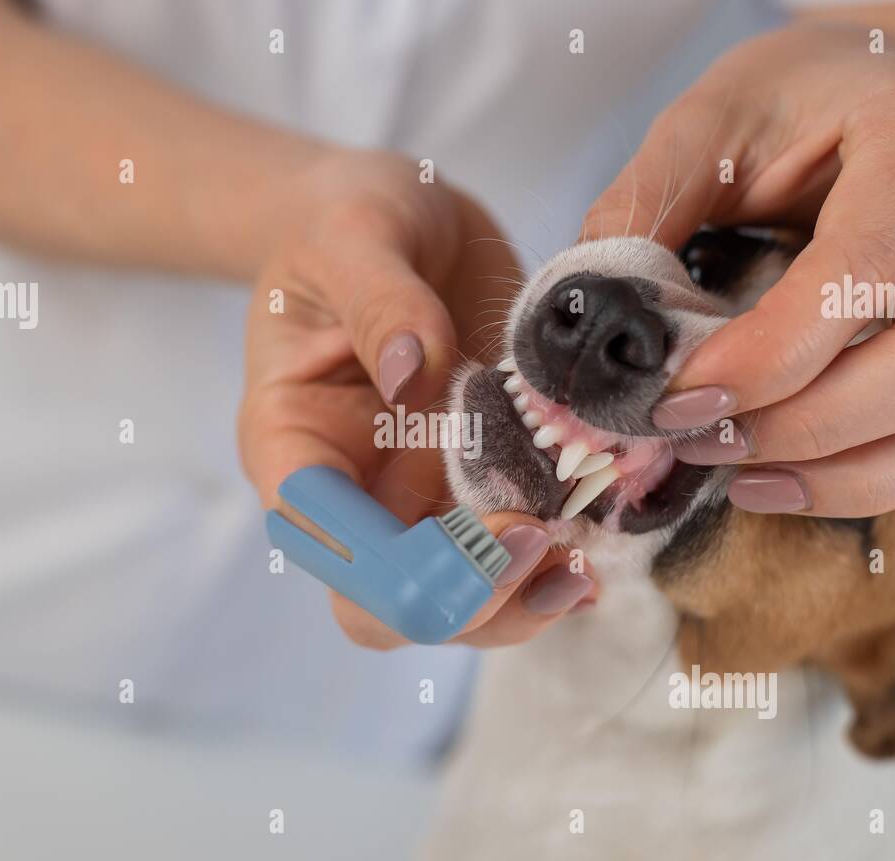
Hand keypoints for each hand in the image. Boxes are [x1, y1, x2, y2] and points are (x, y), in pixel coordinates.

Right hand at [238, 150, 596, 648]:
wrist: (395, 223)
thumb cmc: (345, 222)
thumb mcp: (351, 233)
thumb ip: (378, 298)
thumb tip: (413, 373)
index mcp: (295, 441)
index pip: (324, 538)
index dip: (400, 562)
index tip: (492, 522)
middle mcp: (353, 491)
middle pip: (387, 604)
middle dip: (467, 601)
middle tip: (543, 544)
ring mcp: (416, 497)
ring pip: (454, 603)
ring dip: (518, 603)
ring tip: (582, 569)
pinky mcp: (478, 484)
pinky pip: (507, 556)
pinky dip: (551, 569)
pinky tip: (599, 548)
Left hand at [588, 19, 894, 567]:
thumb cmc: (800, 97)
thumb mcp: (707, 117)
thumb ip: (644, 205)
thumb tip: (585, 320)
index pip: (859, 275)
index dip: (766, 360)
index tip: (679, 405)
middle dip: (809, 430)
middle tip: (707, 448)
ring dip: (859, 476)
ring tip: (752, 487)